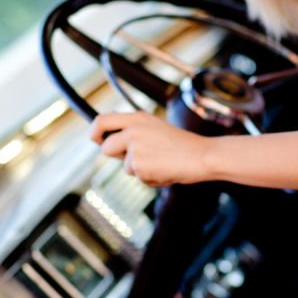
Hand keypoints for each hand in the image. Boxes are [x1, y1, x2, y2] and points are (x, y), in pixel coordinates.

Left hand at [90, 111, 209, 186]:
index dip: (95, 132)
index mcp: (138, 118)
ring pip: (125, 167)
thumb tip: (111, 143)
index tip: (96, 140)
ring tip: (162, 162)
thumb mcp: (156, 128)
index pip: (102, 120)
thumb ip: (134, 132)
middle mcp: (133, 131)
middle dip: (118, 157)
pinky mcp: (139, 166)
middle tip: (138, 158)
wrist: (202, 156)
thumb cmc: (183, 145)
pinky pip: (139, 178)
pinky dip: (151, 179)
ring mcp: (135, 148)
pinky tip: (166, 170)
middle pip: (106, 148)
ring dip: (140, 170)